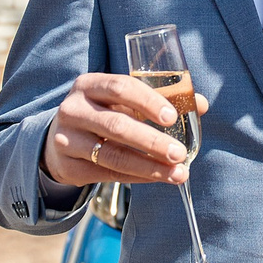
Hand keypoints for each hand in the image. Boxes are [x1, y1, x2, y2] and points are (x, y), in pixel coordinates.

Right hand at [40, 73, 202, 187]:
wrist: (60, 138)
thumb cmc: (103, 112)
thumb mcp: (123, 100)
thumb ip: (160, 99)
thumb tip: (201, 104)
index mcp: (89, 85)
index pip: (120, 88)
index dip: (148, 102)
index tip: (172, 118)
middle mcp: (73, 109)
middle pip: (116, 125)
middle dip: (152, 141)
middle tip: (179, 153)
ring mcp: (66, 139)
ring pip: (112, 155)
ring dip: (149, 166)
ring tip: (177, 173)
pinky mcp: (67, 166)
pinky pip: (107, 174)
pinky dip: (137, 177)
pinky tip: (157, 178)